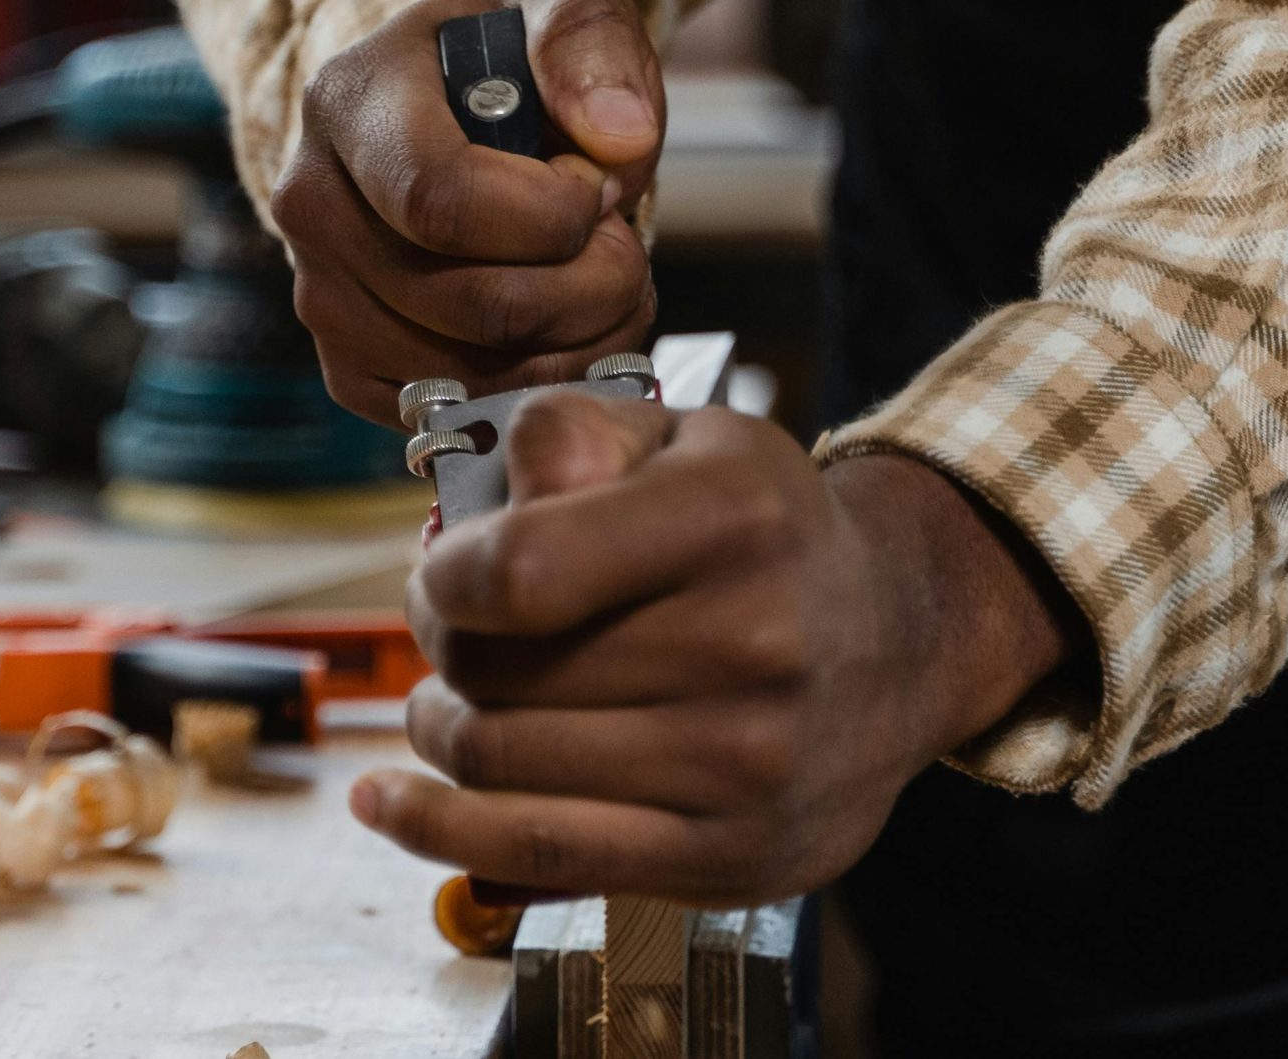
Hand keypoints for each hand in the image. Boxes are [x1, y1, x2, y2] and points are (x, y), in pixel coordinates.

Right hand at [269, 0, 664, 425]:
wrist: (450, 118)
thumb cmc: (513, 68)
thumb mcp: (563, 9)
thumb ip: (590, 41)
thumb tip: (617, 139)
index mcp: (350, 101)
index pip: (441, 199)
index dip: (551, 218)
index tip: (597, 189)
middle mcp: (311, 204)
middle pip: (473, 302)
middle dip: (592, 287)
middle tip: (623, 245)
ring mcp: (319, 295)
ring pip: (474, 372)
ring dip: (580, 343)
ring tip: (607, 282)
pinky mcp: (345, 367)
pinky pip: (456, 412)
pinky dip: (539, 386)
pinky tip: (567, 328)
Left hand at [351, 390, 1078, 905]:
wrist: (900, 642)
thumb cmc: (761, 533)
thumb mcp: (683, 438)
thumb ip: (571, 431)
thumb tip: (494, 502)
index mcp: (733, 518)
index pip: (519, 571)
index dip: (444, 576)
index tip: (444, 570)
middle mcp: (754, 644)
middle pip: (496, 673)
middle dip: (441, 646)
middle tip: (453, 628)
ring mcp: (744, 765)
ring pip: (499, 763)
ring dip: (441, 728)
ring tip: (454, 699)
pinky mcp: (726, 855)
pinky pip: (535, 856)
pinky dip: (434, 830)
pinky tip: (387, 803)